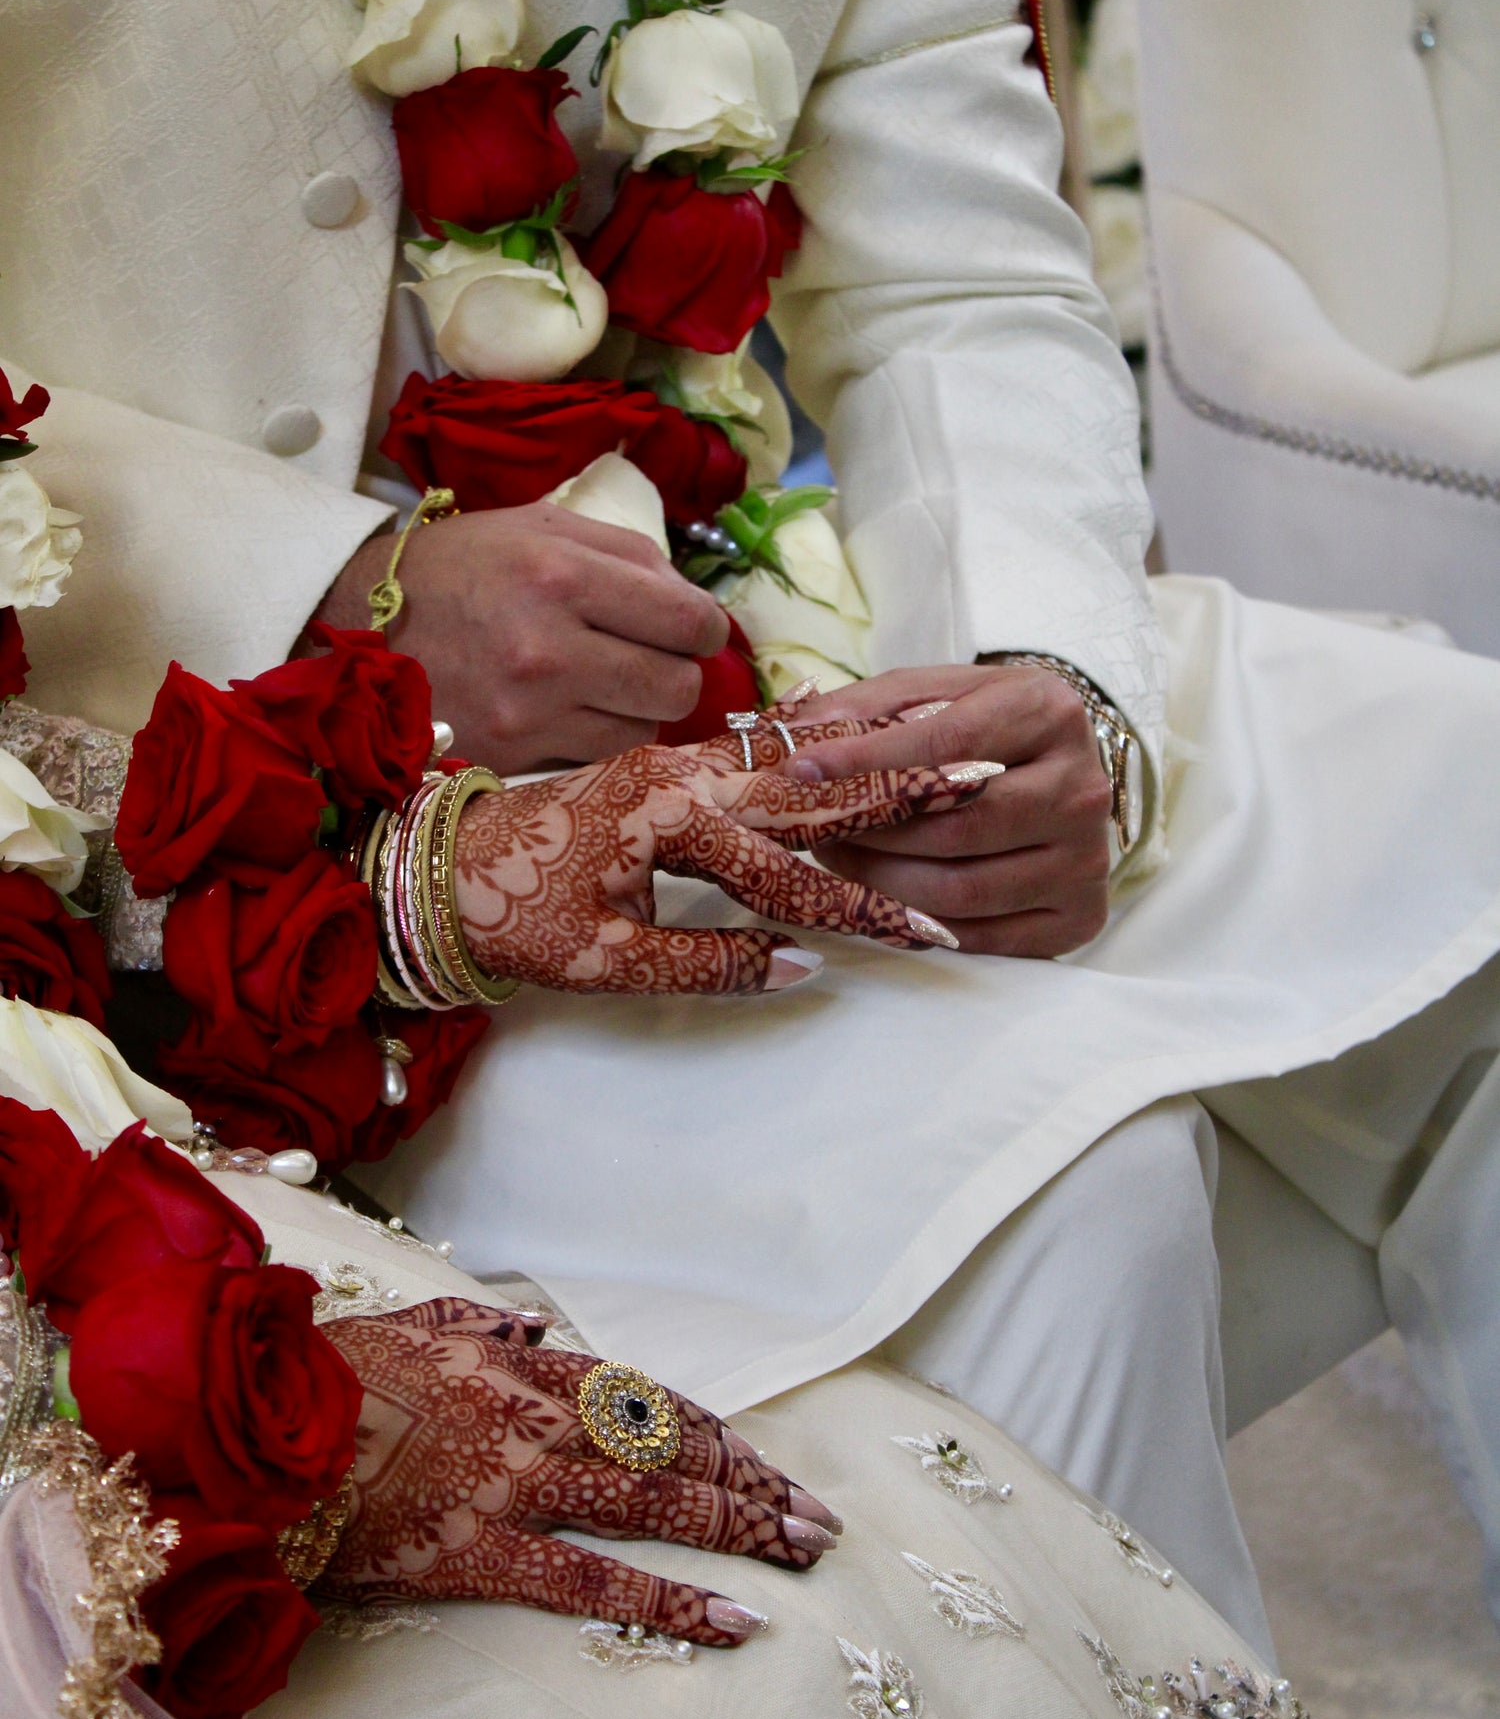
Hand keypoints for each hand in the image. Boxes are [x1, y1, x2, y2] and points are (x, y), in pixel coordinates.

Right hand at [313, 503, 729, 770]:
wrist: (360, 625)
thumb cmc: (462, 568)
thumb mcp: (539, 526)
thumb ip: (626, 553)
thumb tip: (691, 600)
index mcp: (559, 573)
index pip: (686, 619)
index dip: (704, 627)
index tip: (690, 628)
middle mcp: (548, 646)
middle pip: (677, 684)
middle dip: (679, 671)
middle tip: (654, 658)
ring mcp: (530, 709)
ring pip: (646, 729)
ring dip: (641, 708)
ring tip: (606, 683)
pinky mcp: (513, 754)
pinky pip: (601, 756)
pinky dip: (603, 736)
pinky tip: (576, 710)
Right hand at [321, 1299, 841, 1644]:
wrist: (249, 1435)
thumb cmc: (321, 1382)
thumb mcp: (407, 1328)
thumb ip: (479, 1326)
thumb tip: (534, 1328)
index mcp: (522, 1369)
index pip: (648, 1400)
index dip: (717, 1433)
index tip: (763, 1463)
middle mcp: (536, 1420)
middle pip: (674, 1449)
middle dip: (755, 1484)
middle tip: (818, 1521)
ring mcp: (512, 1486)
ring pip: (655, 1504)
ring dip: (742, 1529)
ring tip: (803, 1555)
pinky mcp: (477, 1554)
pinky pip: (592, 1581)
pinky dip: (669, 1600)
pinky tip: (731, 1621)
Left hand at [454, 722, 985, 993]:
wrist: (426, 867)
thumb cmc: (505, 915)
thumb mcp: (602, 960)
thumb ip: (708, 964)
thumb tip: (805, 964)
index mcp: (667, 816)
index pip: (790, 872)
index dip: (863, 909)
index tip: (931, 934)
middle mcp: (679, 775)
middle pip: (812, 787)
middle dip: (902, 789)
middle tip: (985, 776)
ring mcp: (672, 766)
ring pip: (790, 765)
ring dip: (869, 764)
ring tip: (946, 754)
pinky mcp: (664, 772)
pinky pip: (759, 763)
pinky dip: (819, 759)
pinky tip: (856, 755)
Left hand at [784, 665, 1113, 956]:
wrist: (1056, 772)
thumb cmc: (981, 727)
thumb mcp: (933, 694)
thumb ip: (867, 707)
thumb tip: (796, 735)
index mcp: (1049, 712)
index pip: (949, 743)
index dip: (867, 760)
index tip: (799, 770)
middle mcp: (1083, 787)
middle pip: (955, 827)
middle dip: (868, 833)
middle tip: (813, 830)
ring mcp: (1087, 859)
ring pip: (961, 890)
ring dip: (881, 882)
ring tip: (839, 859)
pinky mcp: (1080, 916)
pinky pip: (981, 937)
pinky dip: (918, 923)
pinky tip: (881, 898)